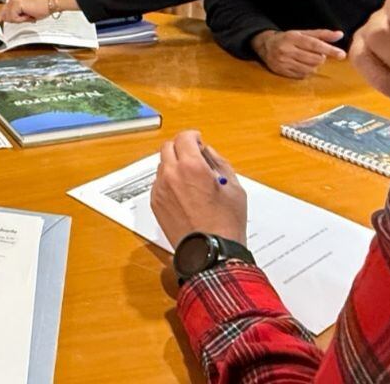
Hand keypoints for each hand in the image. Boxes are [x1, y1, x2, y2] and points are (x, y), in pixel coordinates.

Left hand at [0, 0, 49, 25]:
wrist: (50, 2)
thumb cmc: (42, 7)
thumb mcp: (26, 13)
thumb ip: (17, 15)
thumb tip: (13, 20)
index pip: (3, 10)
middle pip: (5, 16)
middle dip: (15, 20)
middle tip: (27, 16)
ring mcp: (14, 0)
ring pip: (10, 18)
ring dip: (20, 19)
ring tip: (29, 14)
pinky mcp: (16, 4)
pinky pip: (15, 18)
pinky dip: (22, 19)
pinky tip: (28, 13)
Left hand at [151, 131, 246, 248]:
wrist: (210, 252)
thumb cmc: (225, 223)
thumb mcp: (234, 187)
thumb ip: (219, 162)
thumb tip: (207, 152)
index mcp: (191, 166)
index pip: (184, 138)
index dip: (192, 136)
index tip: (197, 140)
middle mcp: (171, 174)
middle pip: (168, 147)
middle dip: (181, 148)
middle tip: (193, 155)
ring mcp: (160, 189)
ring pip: (162, 165)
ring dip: (174, 164)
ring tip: (191, 178)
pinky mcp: (155, 203)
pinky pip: (159, 183)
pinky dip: (169, 181)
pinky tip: (183, 193)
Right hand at [251, 29, 345, 78]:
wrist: (265, 45)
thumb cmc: (288, 38)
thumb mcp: (303, 33)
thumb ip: (322, 34)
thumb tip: (340, 34)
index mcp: (293, 37)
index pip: (315, 45)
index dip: (329, 50)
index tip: (342, 54)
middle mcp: (287, 50)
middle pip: (314, 59)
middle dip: (320, 58)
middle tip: (316, 54)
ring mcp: (283, 62)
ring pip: (310, 69)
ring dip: (314, 65)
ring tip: (307, 59)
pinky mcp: (281, 71)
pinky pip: (302, 75)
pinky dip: (306, 71)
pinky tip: (301, 65)